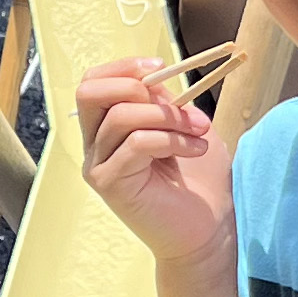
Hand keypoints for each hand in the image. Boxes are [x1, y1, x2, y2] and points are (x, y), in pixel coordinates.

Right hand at [76, 58, 235, 277]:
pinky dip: (171, 139)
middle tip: (173, 102)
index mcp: (108, 128)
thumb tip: (155, 80)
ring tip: (199, 131)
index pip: (94, 82)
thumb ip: (164, 101)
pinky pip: (136, 144)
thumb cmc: (198, 181)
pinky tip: (195, 149)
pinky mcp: (109, 184)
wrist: (208, 229)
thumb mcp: (183, 126)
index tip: (160, 67)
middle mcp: (95, 145)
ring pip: (121, 116)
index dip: (123, 67)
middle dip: (134, 85)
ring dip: (168, 117)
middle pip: (89, 92)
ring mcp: (98, 165)